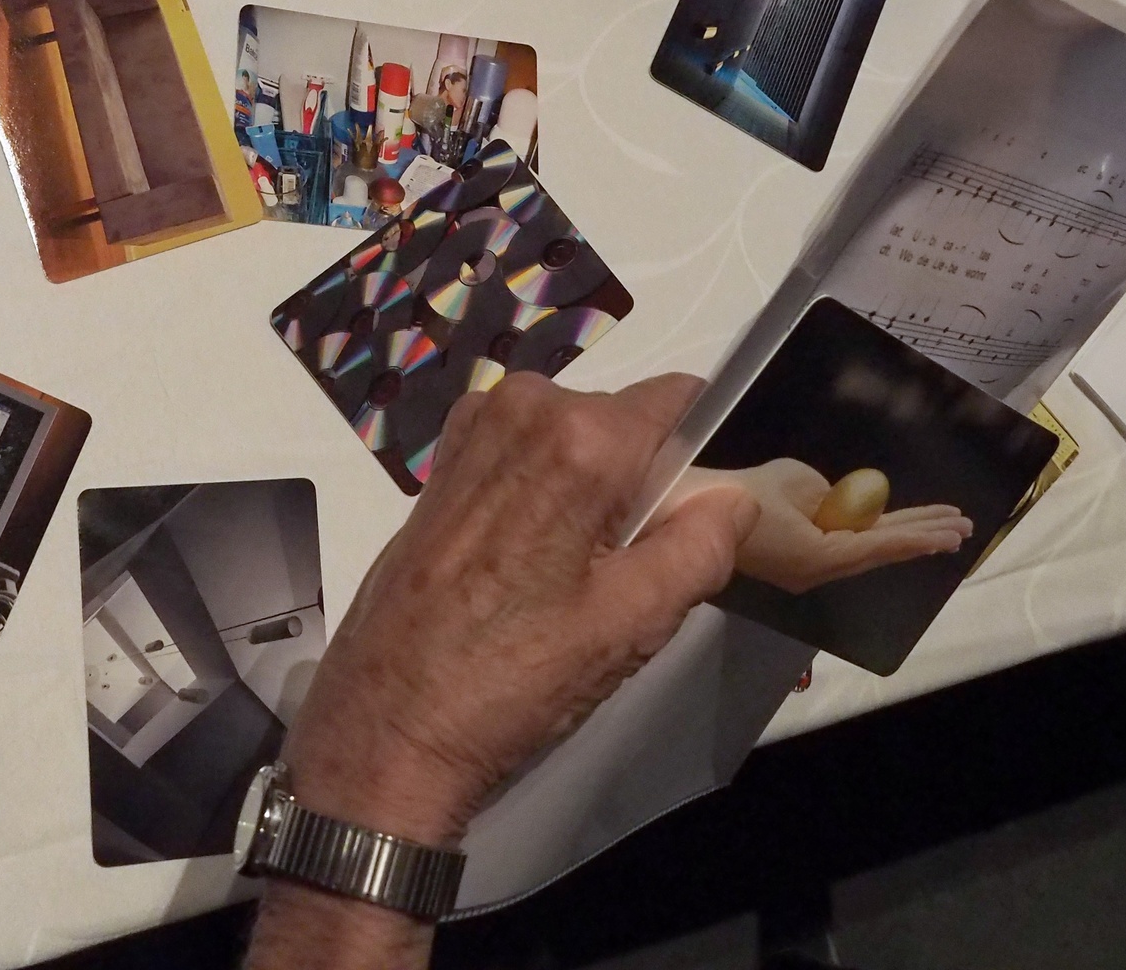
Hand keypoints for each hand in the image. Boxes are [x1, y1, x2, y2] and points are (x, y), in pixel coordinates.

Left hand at [246, 373, 759, 969]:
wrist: (388, 725)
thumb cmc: (514, 678)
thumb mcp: (632, 623)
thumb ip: (701, 545)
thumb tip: (737, 496)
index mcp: (579, 436)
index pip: (681, 400)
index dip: (709, 447)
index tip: (713, 505)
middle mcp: (523, 407)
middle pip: (626, 420)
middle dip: (647, 477)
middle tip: (642, 564)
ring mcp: (476, 430)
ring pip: (577, 437)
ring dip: (596, 489)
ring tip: (582, 575)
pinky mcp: (444, 462)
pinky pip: (529, 453)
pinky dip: (548, 491)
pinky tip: (537, 563)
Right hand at [675, 459, 971, 592]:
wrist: (683, 510)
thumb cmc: (733, 493)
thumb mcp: (790, 483)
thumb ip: (826, 495)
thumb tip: (843, 504)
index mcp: (817, 555)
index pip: (879, 544)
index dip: (917, 535)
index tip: (951, 531)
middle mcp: (818, 569)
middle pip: (879, 551)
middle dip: (922, 536)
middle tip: (963, 528)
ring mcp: (807, 568)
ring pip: (866, 550)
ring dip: (903, 535)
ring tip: (944, 527)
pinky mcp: (797, 560)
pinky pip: (844, 546)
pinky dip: (875, 535)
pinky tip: (897, 526)